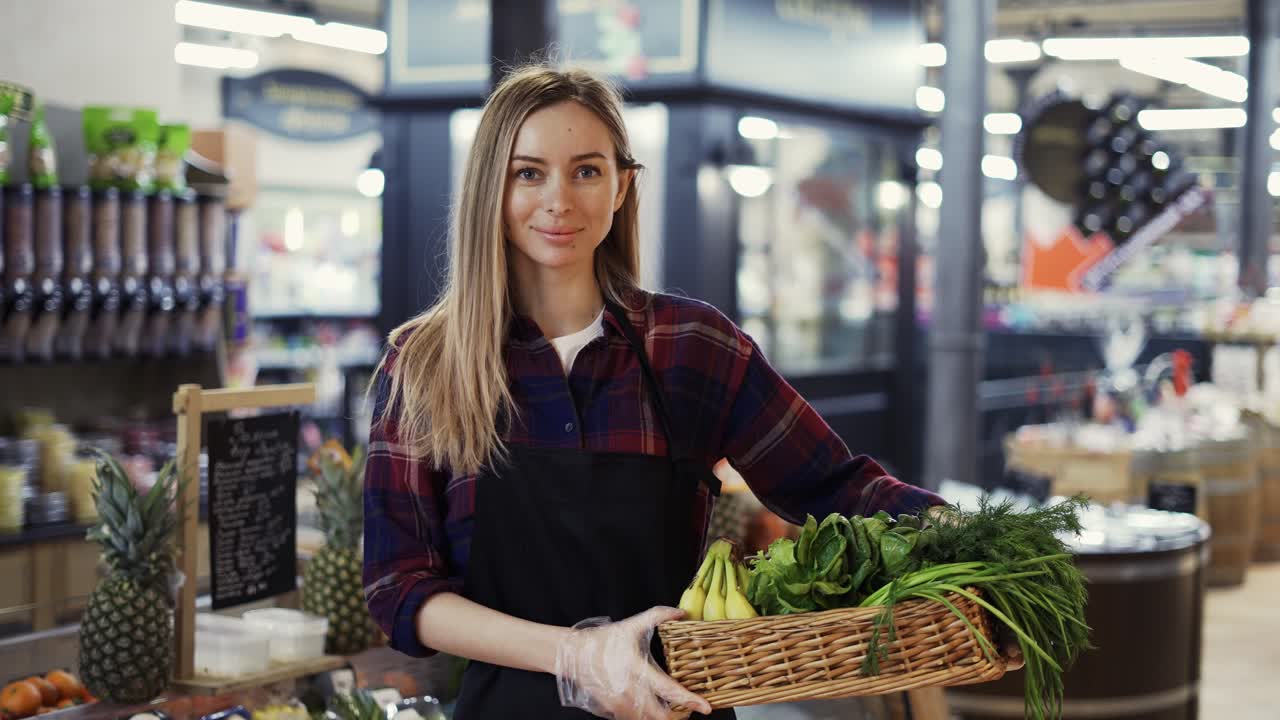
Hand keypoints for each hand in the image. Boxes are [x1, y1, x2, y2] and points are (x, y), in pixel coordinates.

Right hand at [555, 607, 712, 719]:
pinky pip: (632, 719)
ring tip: (672, 711)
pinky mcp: (612, 709)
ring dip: (661, 718)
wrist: (575, 655)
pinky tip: (651, 710)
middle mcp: (629, 689)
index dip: (688, 700)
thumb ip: (657, 616)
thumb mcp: (632, 625)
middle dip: (677, 717)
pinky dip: (645, 718)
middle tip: (688, 711)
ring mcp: (619, 702)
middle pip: (659, 715)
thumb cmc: (604, 640)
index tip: (704, 707)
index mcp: (637, 668)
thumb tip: (681, 612)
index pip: (668, 689)